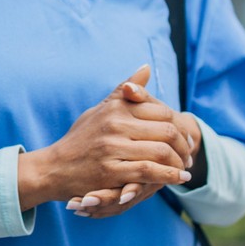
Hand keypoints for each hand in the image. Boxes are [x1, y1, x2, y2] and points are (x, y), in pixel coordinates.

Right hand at [17, 64, 192, 211]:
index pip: (161, 111)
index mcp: (116, 107)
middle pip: (166, 131)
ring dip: (180, 162)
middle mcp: (115, 124)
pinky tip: (178, 178)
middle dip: (184, 144)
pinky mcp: (110, 171)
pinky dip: (169, 176)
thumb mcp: (100, 109)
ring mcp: (112, 147)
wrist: (54, 167)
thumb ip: (125, 91)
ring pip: (161, 151)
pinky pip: (148, 171)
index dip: (179, 125)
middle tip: (190, 154)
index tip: (186, 136)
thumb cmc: (80, 138)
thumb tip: (146, 68)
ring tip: (186, 167)